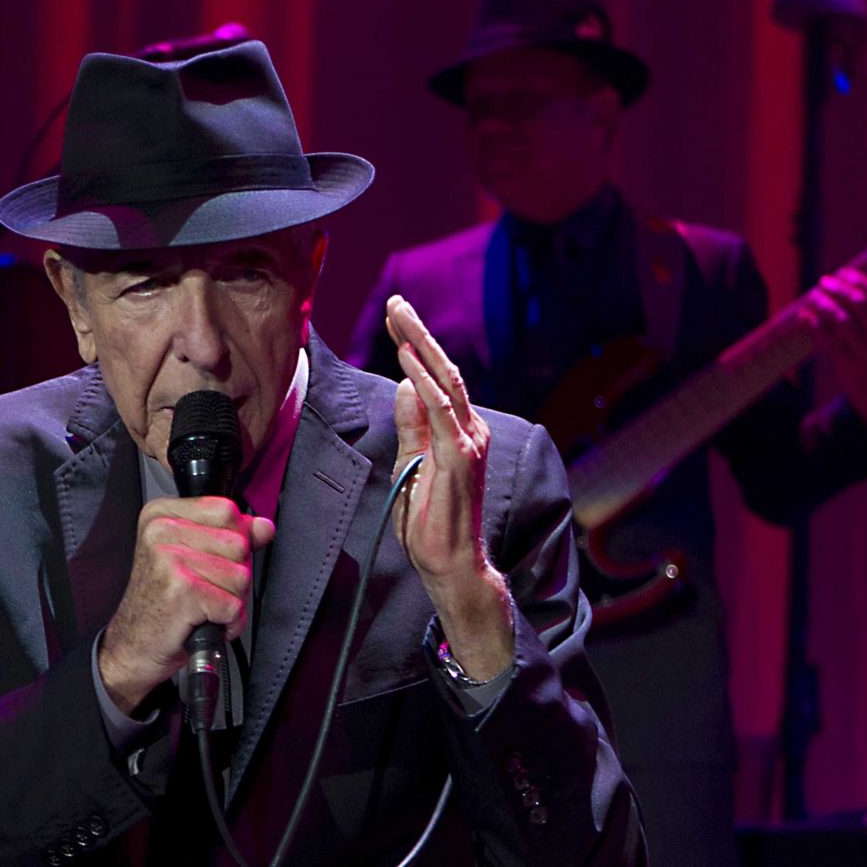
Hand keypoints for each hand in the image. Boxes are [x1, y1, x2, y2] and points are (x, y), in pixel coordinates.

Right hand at [98, 496, 276, 714]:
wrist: (133, 646)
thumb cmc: (162, 604)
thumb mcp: (193, 557)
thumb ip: (231, 535)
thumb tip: (264, 527)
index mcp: (161, 515)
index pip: (227, 510)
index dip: (233, 539)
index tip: (211, 561)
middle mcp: (161, 532)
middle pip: (239, 543)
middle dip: (234, 575)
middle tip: (204, 589)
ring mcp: (171, 560)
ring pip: (240, 576)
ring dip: (231, 601)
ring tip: (202, 607)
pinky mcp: (183, 591)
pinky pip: (234, 605)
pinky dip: (228, 623)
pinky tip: (204, 622)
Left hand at [385, 294, 513, 677]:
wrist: (450, 564)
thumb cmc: (430, 521)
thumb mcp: (410, 464)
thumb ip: (411, 426)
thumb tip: (404, 384)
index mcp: (459, 432)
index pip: (436, 378)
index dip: (417, 346)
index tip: (396, 318)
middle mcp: (470, 430)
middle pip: (443, 369)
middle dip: (418, 333)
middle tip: (397, 302)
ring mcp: (468, 442)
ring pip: (445, 381)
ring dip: (420, 346)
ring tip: (400, 317)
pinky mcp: (460, 457)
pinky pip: (440, 410)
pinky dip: (423, 381)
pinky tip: (407, 359)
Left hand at [798, 267, 866, 425]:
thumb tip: (846, 284)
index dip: (860, 279)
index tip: (843, 272)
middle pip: (860, 303)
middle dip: (839, 288)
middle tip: (823, 281)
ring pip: (843, 320)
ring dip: (824, 304)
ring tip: (812, 297)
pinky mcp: (849, 366)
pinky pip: (828, 341)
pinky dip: (814, 326)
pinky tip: (805, 318)